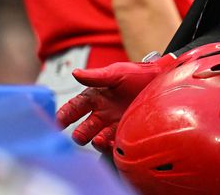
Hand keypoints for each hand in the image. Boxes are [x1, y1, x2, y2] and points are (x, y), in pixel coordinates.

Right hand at [56, 55, 177, 150]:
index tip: (57, 122)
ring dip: (96, 141)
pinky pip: (114, 145)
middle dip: (80, 134)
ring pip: (97, 139)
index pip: (74, 108)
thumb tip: (75, 73)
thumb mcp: (117, 73)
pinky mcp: (126, 133)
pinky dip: (112, 148)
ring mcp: (113, 125)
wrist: (163, 81)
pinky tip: (114, 145)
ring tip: (98, 140)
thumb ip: (96, 76)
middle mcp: (101, 114)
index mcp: (95, 97)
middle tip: (80, 135)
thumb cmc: (138, 74)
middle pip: (83, 129)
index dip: (64, 115)